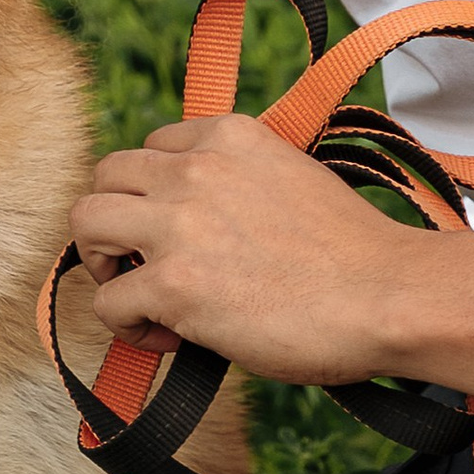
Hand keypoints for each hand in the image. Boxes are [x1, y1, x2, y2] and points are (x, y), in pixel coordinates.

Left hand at [69, 114, 434, 384]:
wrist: (387, 296)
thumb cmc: (356, 255)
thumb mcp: (296, 178)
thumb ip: (245, 183)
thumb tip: (216, 225)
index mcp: (230, 136)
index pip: (154, 147)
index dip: (157, 193)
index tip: (182, 232)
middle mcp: (195, 168)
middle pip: (106, 174)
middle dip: (116, 219)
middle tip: (143, 262)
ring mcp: (178, 223)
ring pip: (86, 222)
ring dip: (104, 262)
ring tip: (138, 293)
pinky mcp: (172, 283)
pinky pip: (107, 302)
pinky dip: (128, 326)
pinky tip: (170, 338)